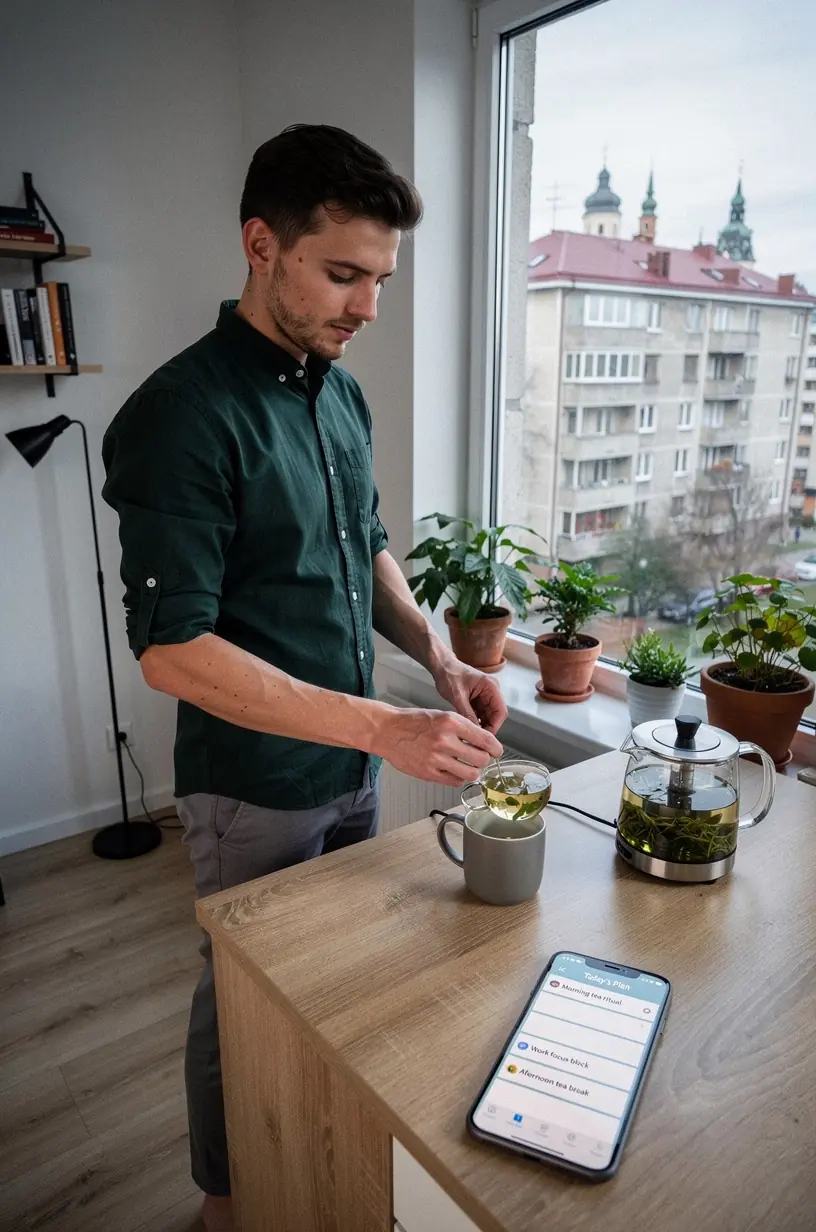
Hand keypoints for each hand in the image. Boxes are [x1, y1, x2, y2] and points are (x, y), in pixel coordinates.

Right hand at [375, 706, 502, 786]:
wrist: (387, 730)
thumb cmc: (413, 721)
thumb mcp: (441, 715)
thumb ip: (462, 728)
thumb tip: (483, 742)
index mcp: (451, 722)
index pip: (485, 739)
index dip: (496, 748)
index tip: (497, 751)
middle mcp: (445, 740)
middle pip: (481, 759)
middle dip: (484, 760)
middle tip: (480, 758)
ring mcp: (436, 758)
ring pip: (470, 773)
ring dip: (473, 771)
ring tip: (468, 766)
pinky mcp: (428, 772)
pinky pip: (454, 781)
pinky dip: (459, 778)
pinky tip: (454, 771)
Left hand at [432, 658, 507, 734]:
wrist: (441, 666)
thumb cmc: (448, 675)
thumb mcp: (457, 696)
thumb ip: (467, 713)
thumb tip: (475, 731)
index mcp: (491, 686)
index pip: (500, 712)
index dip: (494, 726)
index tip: (484, 737)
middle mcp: (491, 690)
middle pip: (496, 715)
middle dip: (487, 727)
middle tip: (474, 738)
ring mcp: (485, 694)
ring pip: (488, 716)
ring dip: (480, 725)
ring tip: (468, 733)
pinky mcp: (478, 698)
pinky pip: (480, 713)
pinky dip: (475, 720)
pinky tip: (466, 726)